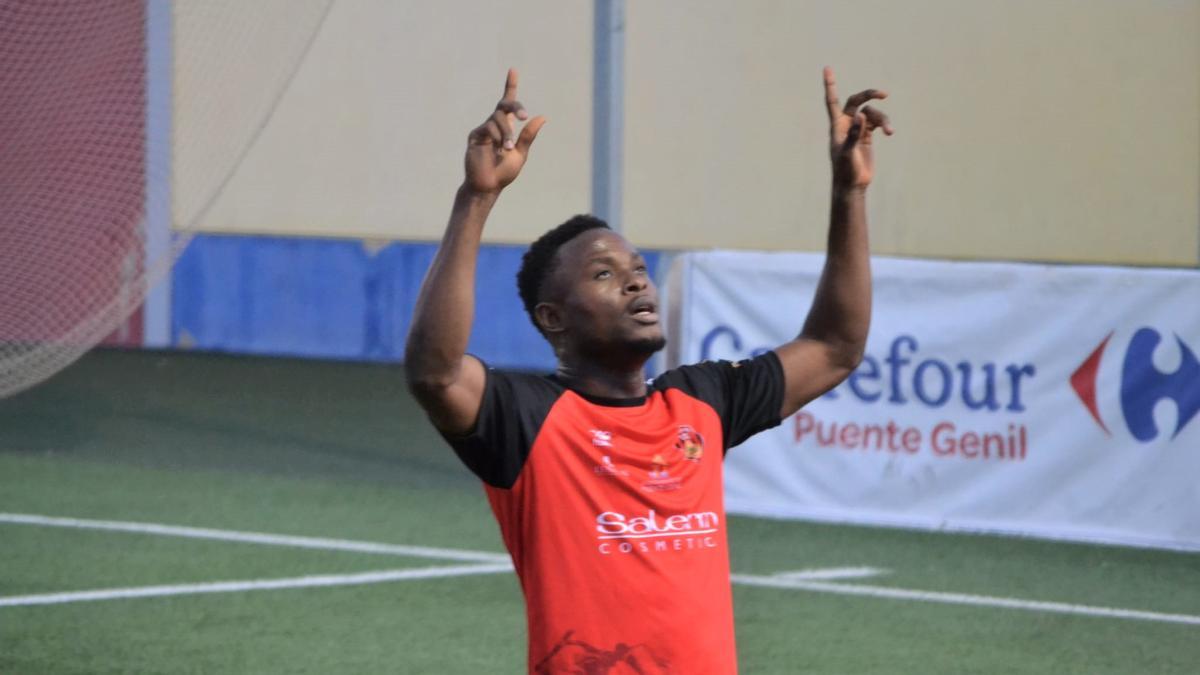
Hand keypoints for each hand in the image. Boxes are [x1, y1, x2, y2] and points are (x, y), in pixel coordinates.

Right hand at [463, 68, 546, 195]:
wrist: (488, 186)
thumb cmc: (504, 172)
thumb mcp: (521, 153)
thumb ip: (529, 136)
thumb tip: (542, 117)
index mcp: (507, 127)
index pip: (508, 102)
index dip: (510, 85)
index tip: (513, 70)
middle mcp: (495, 124)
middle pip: (504, 105)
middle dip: (515, 107)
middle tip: (524, 117)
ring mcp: (484, 129)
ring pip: (498, 119)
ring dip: (506, 132)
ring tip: (508, 148)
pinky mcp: (475, 136)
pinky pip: (488, 128)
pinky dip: (496, 137)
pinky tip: (497, 149)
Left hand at [823, 67, 892, 190]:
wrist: (852, 184)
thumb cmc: (844, 170)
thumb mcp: (847, 152)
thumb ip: (854, 133)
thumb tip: (861, 115)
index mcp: (836, 125)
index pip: (832, 100)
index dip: (830, 85)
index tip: (827, 68)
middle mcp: (846, 124)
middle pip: (857, 101)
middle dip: (869, 95)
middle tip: (883, 94)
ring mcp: (857, 128)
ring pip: (872, 113)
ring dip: (883, 120)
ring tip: (889, 131)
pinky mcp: (867, 135)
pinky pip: (877, 122)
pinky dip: (884, 125)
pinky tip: (889, 133)